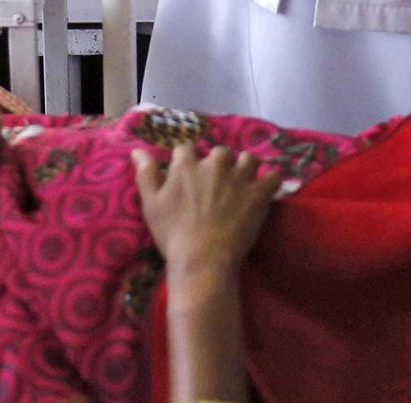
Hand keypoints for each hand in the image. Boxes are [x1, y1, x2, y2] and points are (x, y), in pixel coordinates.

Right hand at [132, 144, 279, 283]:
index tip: (188, 178)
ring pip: (248, 159)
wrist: (203, 261)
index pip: (186, 149)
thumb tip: (138, 151)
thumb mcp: (151, 204)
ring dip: (245, 168)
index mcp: (187, 164)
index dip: (187, 162)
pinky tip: (265, 190)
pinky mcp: (259, 194)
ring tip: (242, 184)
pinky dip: (270, 182)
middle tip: (216, 186)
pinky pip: (273, 177)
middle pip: (220, 153)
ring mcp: (240, 177)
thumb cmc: (173, 234)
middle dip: (218, 165)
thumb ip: (146, 174)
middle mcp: (215, 163)